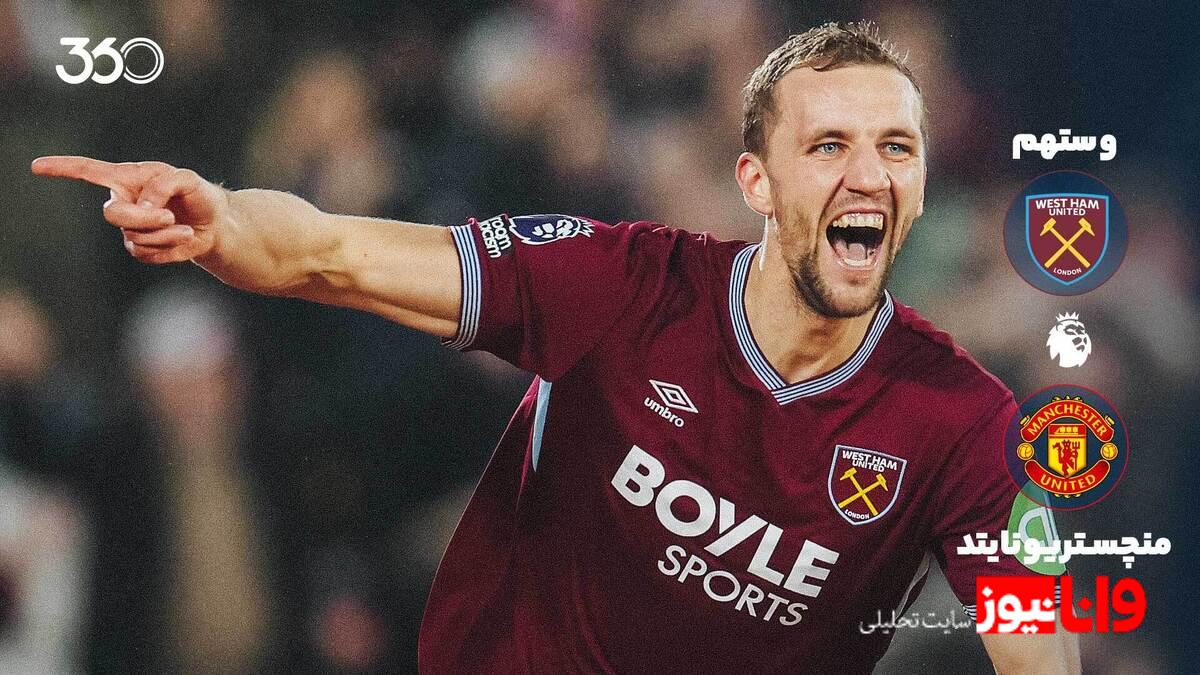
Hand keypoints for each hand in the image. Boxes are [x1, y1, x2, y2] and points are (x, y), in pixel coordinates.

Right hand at [31, 156, 227, 263]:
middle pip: (112, 214)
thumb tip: (142, 206)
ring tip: (183, 227)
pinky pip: (145, 253)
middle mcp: (124, 201)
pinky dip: (168, 247)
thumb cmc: (200, 196)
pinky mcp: (142, 248)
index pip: (89, 171)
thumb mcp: (188, 180)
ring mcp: (130, 227)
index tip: (37, 166)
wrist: (217, 225)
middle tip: (168, 217)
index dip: (63, 168)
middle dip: (142, 219)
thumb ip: (163, 185)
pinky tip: (183, 238)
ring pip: (133, 237)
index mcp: (129, 178)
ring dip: (163, 234)